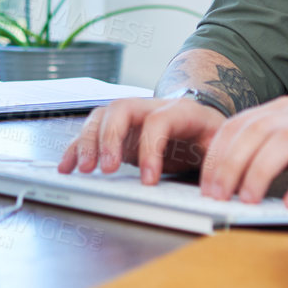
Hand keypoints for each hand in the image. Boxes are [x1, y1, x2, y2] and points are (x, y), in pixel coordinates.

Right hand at [58, 96, 225, 184]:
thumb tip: (215, 174)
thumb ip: (218, 153)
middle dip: (110, 138)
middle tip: (106, 169)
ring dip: (88, 142)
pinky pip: (90, 132)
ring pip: (101, 117)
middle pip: (121, 109)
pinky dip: (75, 148)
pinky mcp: (115, 131)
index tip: (148, 181)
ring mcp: (129, 117)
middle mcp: (148, 107)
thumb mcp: (220, 142)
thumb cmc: (207, 134)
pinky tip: (67, 166)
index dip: (151, 149)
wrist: (197, 121)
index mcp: (178, 109)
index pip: (158, 121)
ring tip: (84, 169)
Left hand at [199, 98, 287, 207]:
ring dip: (259, 173)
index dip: (216, 155)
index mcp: (283, 110)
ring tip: (248, 202)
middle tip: (218, 197)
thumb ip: (271, 147)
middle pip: (254, 133)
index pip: (237, 126)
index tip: (204, 185)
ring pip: (283, 144)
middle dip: (230, 166)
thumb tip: (233, 176)